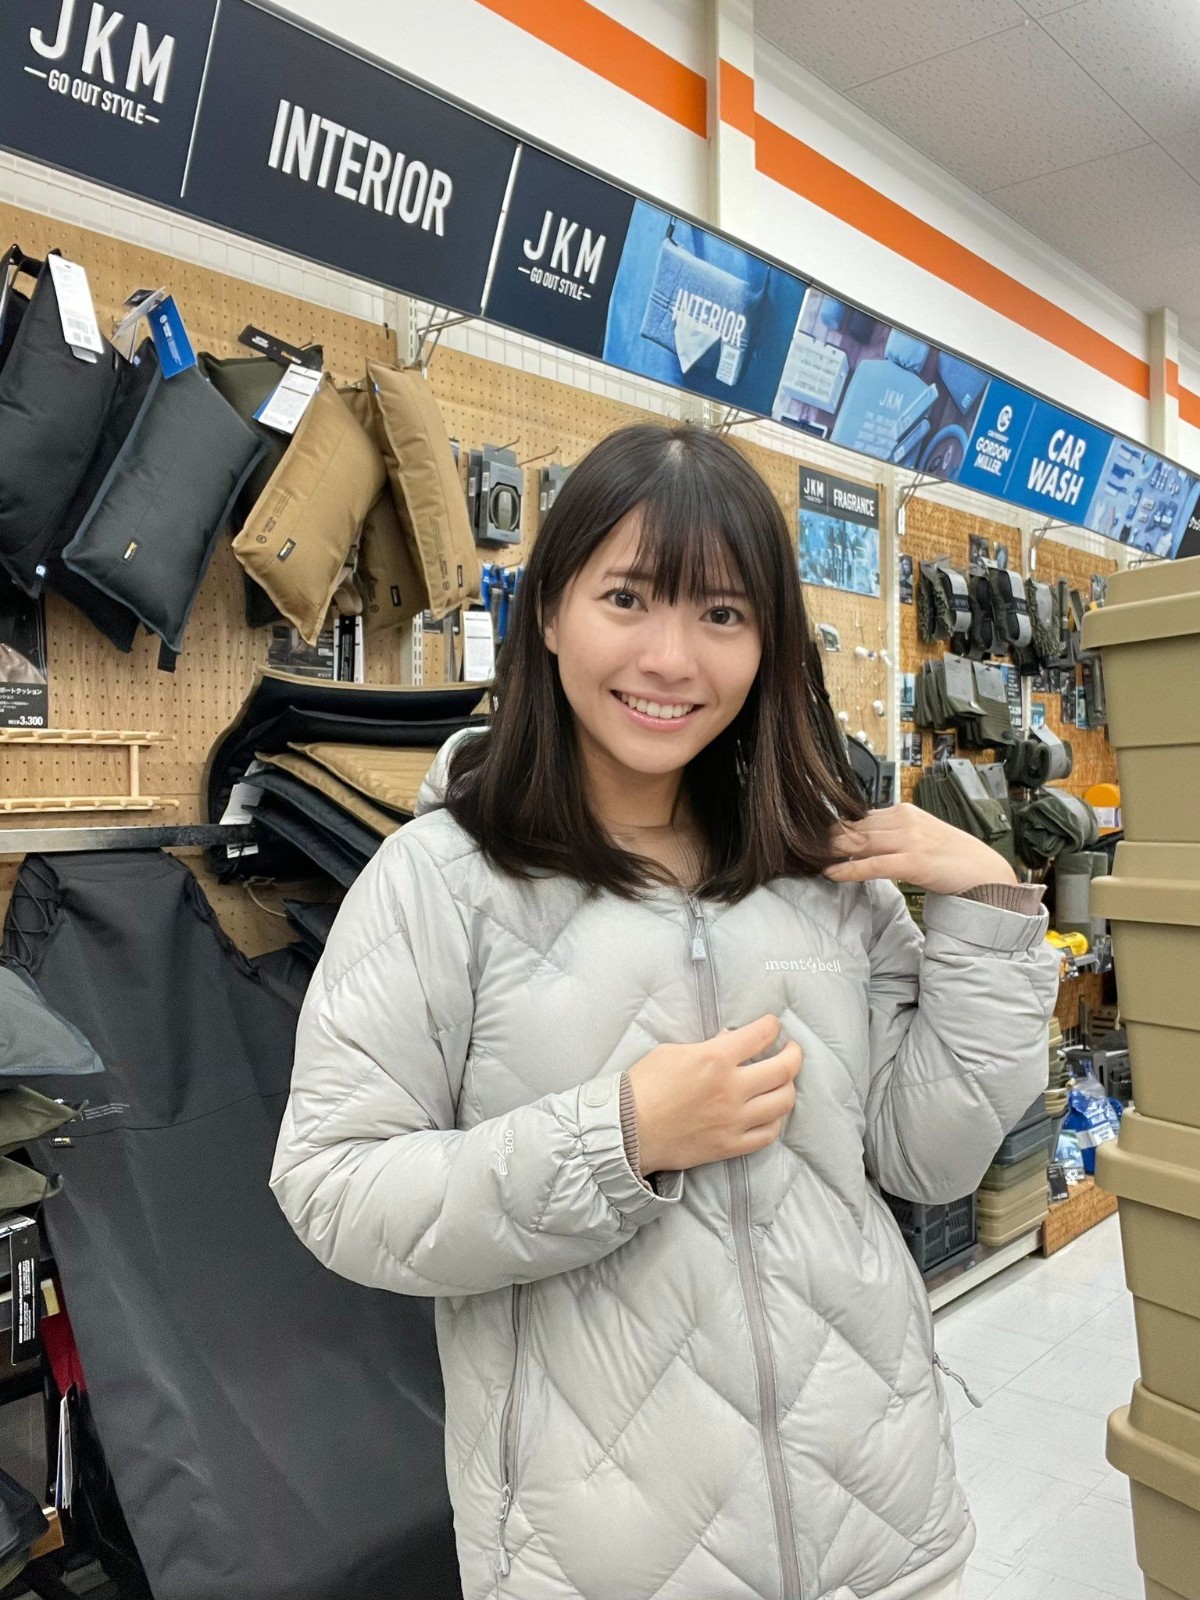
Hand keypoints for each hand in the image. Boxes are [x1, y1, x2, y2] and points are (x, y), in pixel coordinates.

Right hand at [627, 1015, 801, 1173]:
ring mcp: (734, 1120)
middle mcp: (731, 1089)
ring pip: (782, 1102)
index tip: (773, 1025)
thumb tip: (730, 1040)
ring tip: (783, 1081)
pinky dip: (776, 1120)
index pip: (760, 1035)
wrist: (627, 1130)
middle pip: (783, 1069)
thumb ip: (707, 1045)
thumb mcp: (672, 1052)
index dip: (771, 1026)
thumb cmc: (644, 1086)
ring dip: (788, 1087)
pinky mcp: (730, 1145)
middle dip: (794, 1054)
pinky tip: (771, 1112)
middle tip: (791, 1049)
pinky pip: (768, 1134)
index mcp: (715, 1059)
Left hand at [824, 804, 1018, 894]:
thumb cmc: (952, 858)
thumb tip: (859, 843)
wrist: (986, 873)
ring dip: (831, 853)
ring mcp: (909, 839)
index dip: (834, 830)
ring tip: (808, 860)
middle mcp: (904, 820)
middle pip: (853, 827)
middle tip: (800, 849)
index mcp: (904, 812)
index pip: (859, 817)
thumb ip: (892, 836)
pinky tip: (831, 874)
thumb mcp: (919, 838)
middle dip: (826, 840)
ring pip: (859, 843)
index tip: (811, 837)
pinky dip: (848, 869)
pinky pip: (871, 865)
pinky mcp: (912, 861)